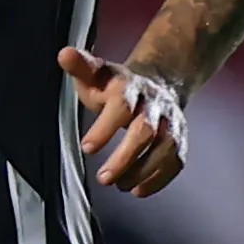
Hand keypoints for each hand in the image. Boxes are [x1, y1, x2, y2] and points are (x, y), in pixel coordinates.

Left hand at [60, 47, 189, 195]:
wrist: (156, 84)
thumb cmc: (114, 85)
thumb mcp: (96, 73)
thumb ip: (81, 67)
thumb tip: (64, 53)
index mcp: (130, 88)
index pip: (121, 107)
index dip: (105, 128)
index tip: (87, 147)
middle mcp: (155, 105)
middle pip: (145, 132)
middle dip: (126, 157)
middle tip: (104, 178)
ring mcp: (171, 122)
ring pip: (165, 149)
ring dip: (143, 171)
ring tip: (119, 185)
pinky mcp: (180, 139)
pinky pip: (176, 161)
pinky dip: (160, 179)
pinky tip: (138, 190)